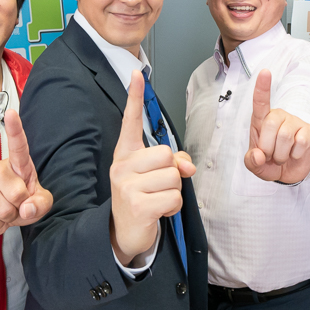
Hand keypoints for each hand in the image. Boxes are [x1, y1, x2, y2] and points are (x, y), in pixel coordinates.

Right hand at [0, 108, 53, 235]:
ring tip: (5, 213)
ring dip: (7, 219)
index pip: (18, 145)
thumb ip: (41, 204)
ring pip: (2, 210)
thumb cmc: (21, 202)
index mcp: (19, 165)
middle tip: (15, 207)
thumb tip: (27, 208)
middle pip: (17, 194)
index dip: (15, 129)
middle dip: (20, 209)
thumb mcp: (39, 203)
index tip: (11, 112)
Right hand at [110, 70, 194, 264]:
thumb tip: (187, 167)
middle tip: (159, 187)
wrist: (124, 233)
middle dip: (172, 172)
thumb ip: (172, 164)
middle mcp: (122, 166)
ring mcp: (127, 186)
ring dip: (174, 192)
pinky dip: (173, 207)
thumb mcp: (153, 177)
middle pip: (166, 154)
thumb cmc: (141, 199)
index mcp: (125, 155)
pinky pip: (173, 198)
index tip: (137, 75)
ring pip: (173, 177)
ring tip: (158, 200)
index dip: (134, 98)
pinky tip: (159, 212)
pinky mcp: (137, 205)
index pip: (130, 121)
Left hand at [243, 70, 309, 184]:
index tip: (264, 72)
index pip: (261, 102)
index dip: (262, 88)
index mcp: (261, 121)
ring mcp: (294, 122)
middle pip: (271, 124)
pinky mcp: (308, 131)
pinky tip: (294, 154)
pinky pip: (301, 142)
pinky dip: (295, 155)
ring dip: (281, 154)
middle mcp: (278, 117)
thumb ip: (251, 161)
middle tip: (271, 155)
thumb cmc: (269, 163)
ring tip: (282, 157)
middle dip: (268, 147)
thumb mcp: (254, 165)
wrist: (288, 173)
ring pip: (285, 135)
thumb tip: (258, 155)